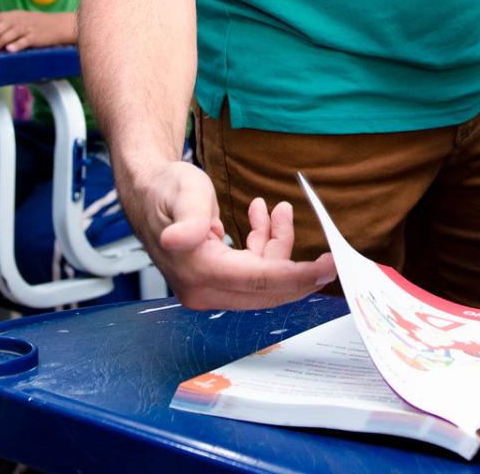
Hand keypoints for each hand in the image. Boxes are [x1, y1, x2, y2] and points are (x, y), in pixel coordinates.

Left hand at [0, 10, 75, 51]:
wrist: (58, 25)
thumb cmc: (37, 24)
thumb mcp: (22, 19)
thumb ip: (8, 24)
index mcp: (16, 14)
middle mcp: (21, 20)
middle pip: (3, 26)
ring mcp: (28, 28)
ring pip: (12, 33)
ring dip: (1, 41)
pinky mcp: (35, 37)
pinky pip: (24, 41)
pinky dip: (17, 45)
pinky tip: (10, 49)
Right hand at [133, 159, 335, 309]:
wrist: (148, 193)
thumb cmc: (166, 190)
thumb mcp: (183, 193)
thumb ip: (188, 218)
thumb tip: (179, 239)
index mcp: (198, 271)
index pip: (259, 281)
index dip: (296, 276)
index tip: (327, 267)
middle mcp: (203, 289)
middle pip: (266, 289)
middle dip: (299, 271)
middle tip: (330, 256)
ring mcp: (208, 288)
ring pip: (263, 278)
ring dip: (277, 244)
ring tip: (278, 209)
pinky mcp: (215, 280)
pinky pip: (253, 270)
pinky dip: (264, 245)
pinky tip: (261, 217)